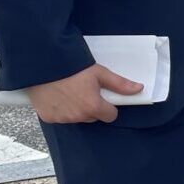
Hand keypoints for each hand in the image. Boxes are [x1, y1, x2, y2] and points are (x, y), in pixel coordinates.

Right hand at [27, 64, 142, 123]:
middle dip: (92, 107)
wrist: (44, 64)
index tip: (103, 97)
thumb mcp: (99, 72)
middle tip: (85, 90)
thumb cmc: (72, 67)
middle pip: (93, 117)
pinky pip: (60, 117)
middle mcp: (78, 116)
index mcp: (92, 106)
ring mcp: (62, 118)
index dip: (109, 106)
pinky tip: (58, 96)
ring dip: (76, 109)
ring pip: (77, 118)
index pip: (110, 116)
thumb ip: (119, 84)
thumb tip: (138, 89)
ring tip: (70, 91)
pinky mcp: (48, 117)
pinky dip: (61, 110)